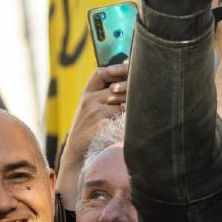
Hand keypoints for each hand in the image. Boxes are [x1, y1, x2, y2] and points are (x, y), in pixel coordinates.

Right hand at [56, 62, 128, 208]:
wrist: (77, 154)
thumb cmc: (89, 131)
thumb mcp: (91, 110)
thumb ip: (105, 95)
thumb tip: (127, 76)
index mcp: (86, 94)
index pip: (100, 73)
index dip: (115, 68)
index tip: (129, 66)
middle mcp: (89, 99)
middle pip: (116, 85)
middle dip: (131, 87)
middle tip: (145, 86)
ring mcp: (94, 110)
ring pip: (121, 98)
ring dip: (132, 101)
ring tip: (141, 103)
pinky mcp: (101, 121)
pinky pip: (121, 112)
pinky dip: (129, 113)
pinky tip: (133, 117)